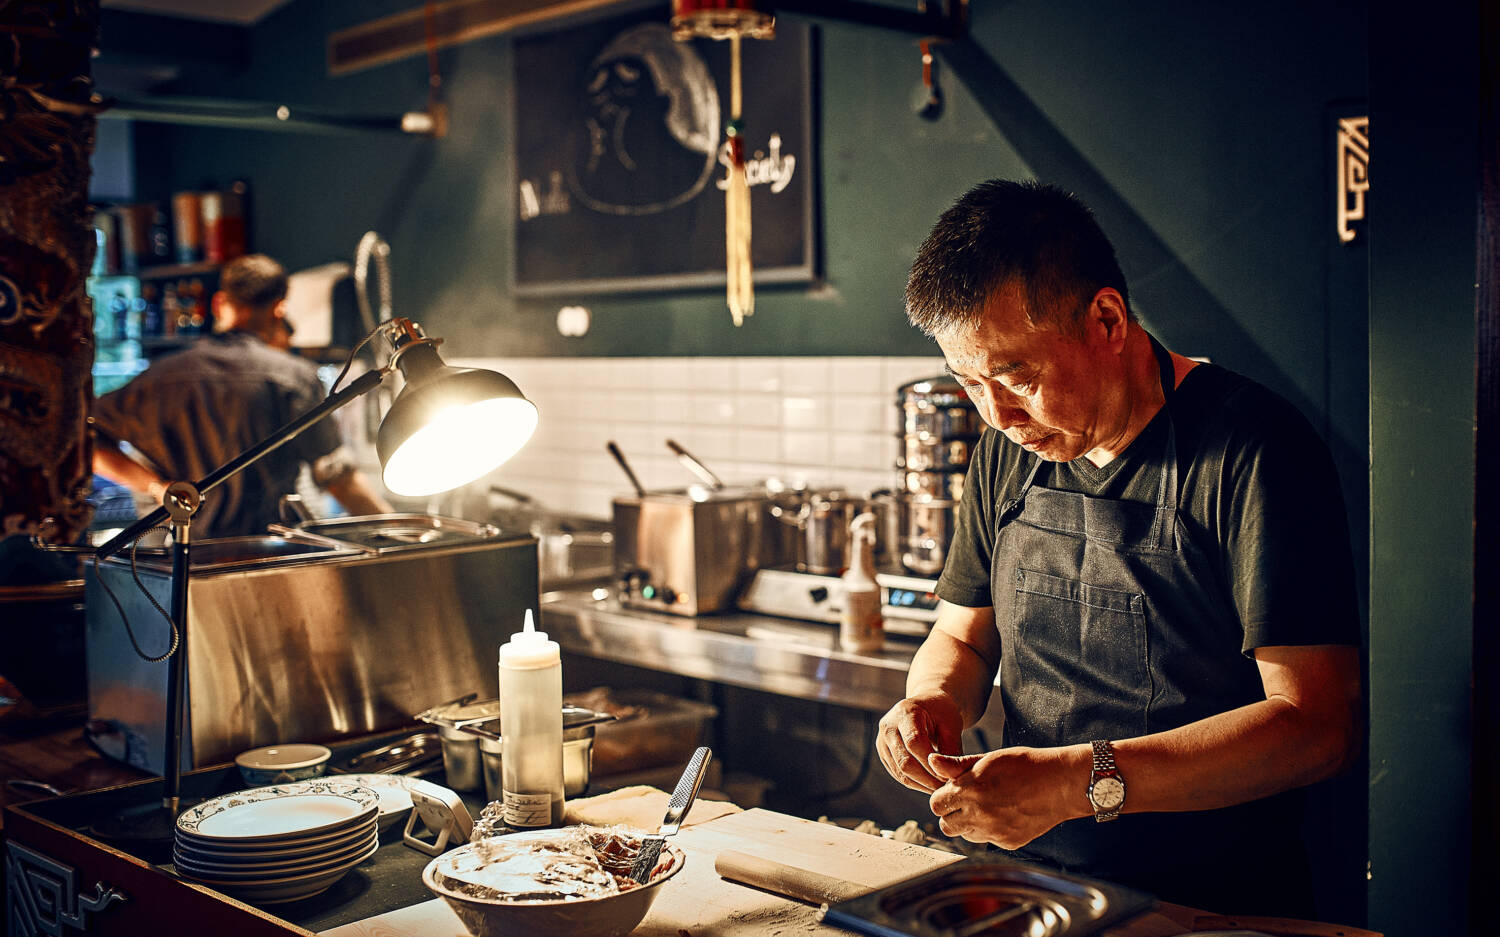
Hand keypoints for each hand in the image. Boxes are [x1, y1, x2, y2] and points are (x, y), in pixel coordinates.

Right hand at [876, 694, 963, 792]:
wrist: (926, 706)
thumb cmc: (941, 713)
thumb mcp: (951, 725)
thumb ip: (952, 749)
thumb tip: (951, 777)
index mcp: (905, 712)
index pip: (914, 742)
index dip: (931, 763)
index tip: (948, 776)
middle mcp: (888, 726)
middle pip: (904, 761)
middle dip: (927, 779)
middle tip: (947, 788)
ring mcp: (882, 741)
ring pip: (900, 772)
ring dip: (922, 785)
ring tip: (941, 789)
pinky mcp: (883, 753)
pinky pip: (898, 775)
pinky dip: (915, 783)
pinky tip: (930, 785)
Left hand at [926, 746, 1080, 848]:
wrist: (1060, 784)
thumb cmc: (1025, 766)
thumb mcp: (989, 759)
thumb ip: (957, 765)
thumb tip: (932, 761)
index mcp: (970, 790)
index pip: (936, 803)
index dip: (943, 796)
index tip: (954, 790)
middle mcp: (979, 814)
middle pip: (945, 824)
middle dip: (951, 812)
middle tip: (967, 800)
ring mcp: (994, 832)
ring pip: (964, 835)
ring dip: (968, 823)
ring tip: (986, 806)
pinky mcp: (1007, 843)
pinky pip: (986, 840)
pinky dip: (988, 830)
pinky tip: (1002, 815)